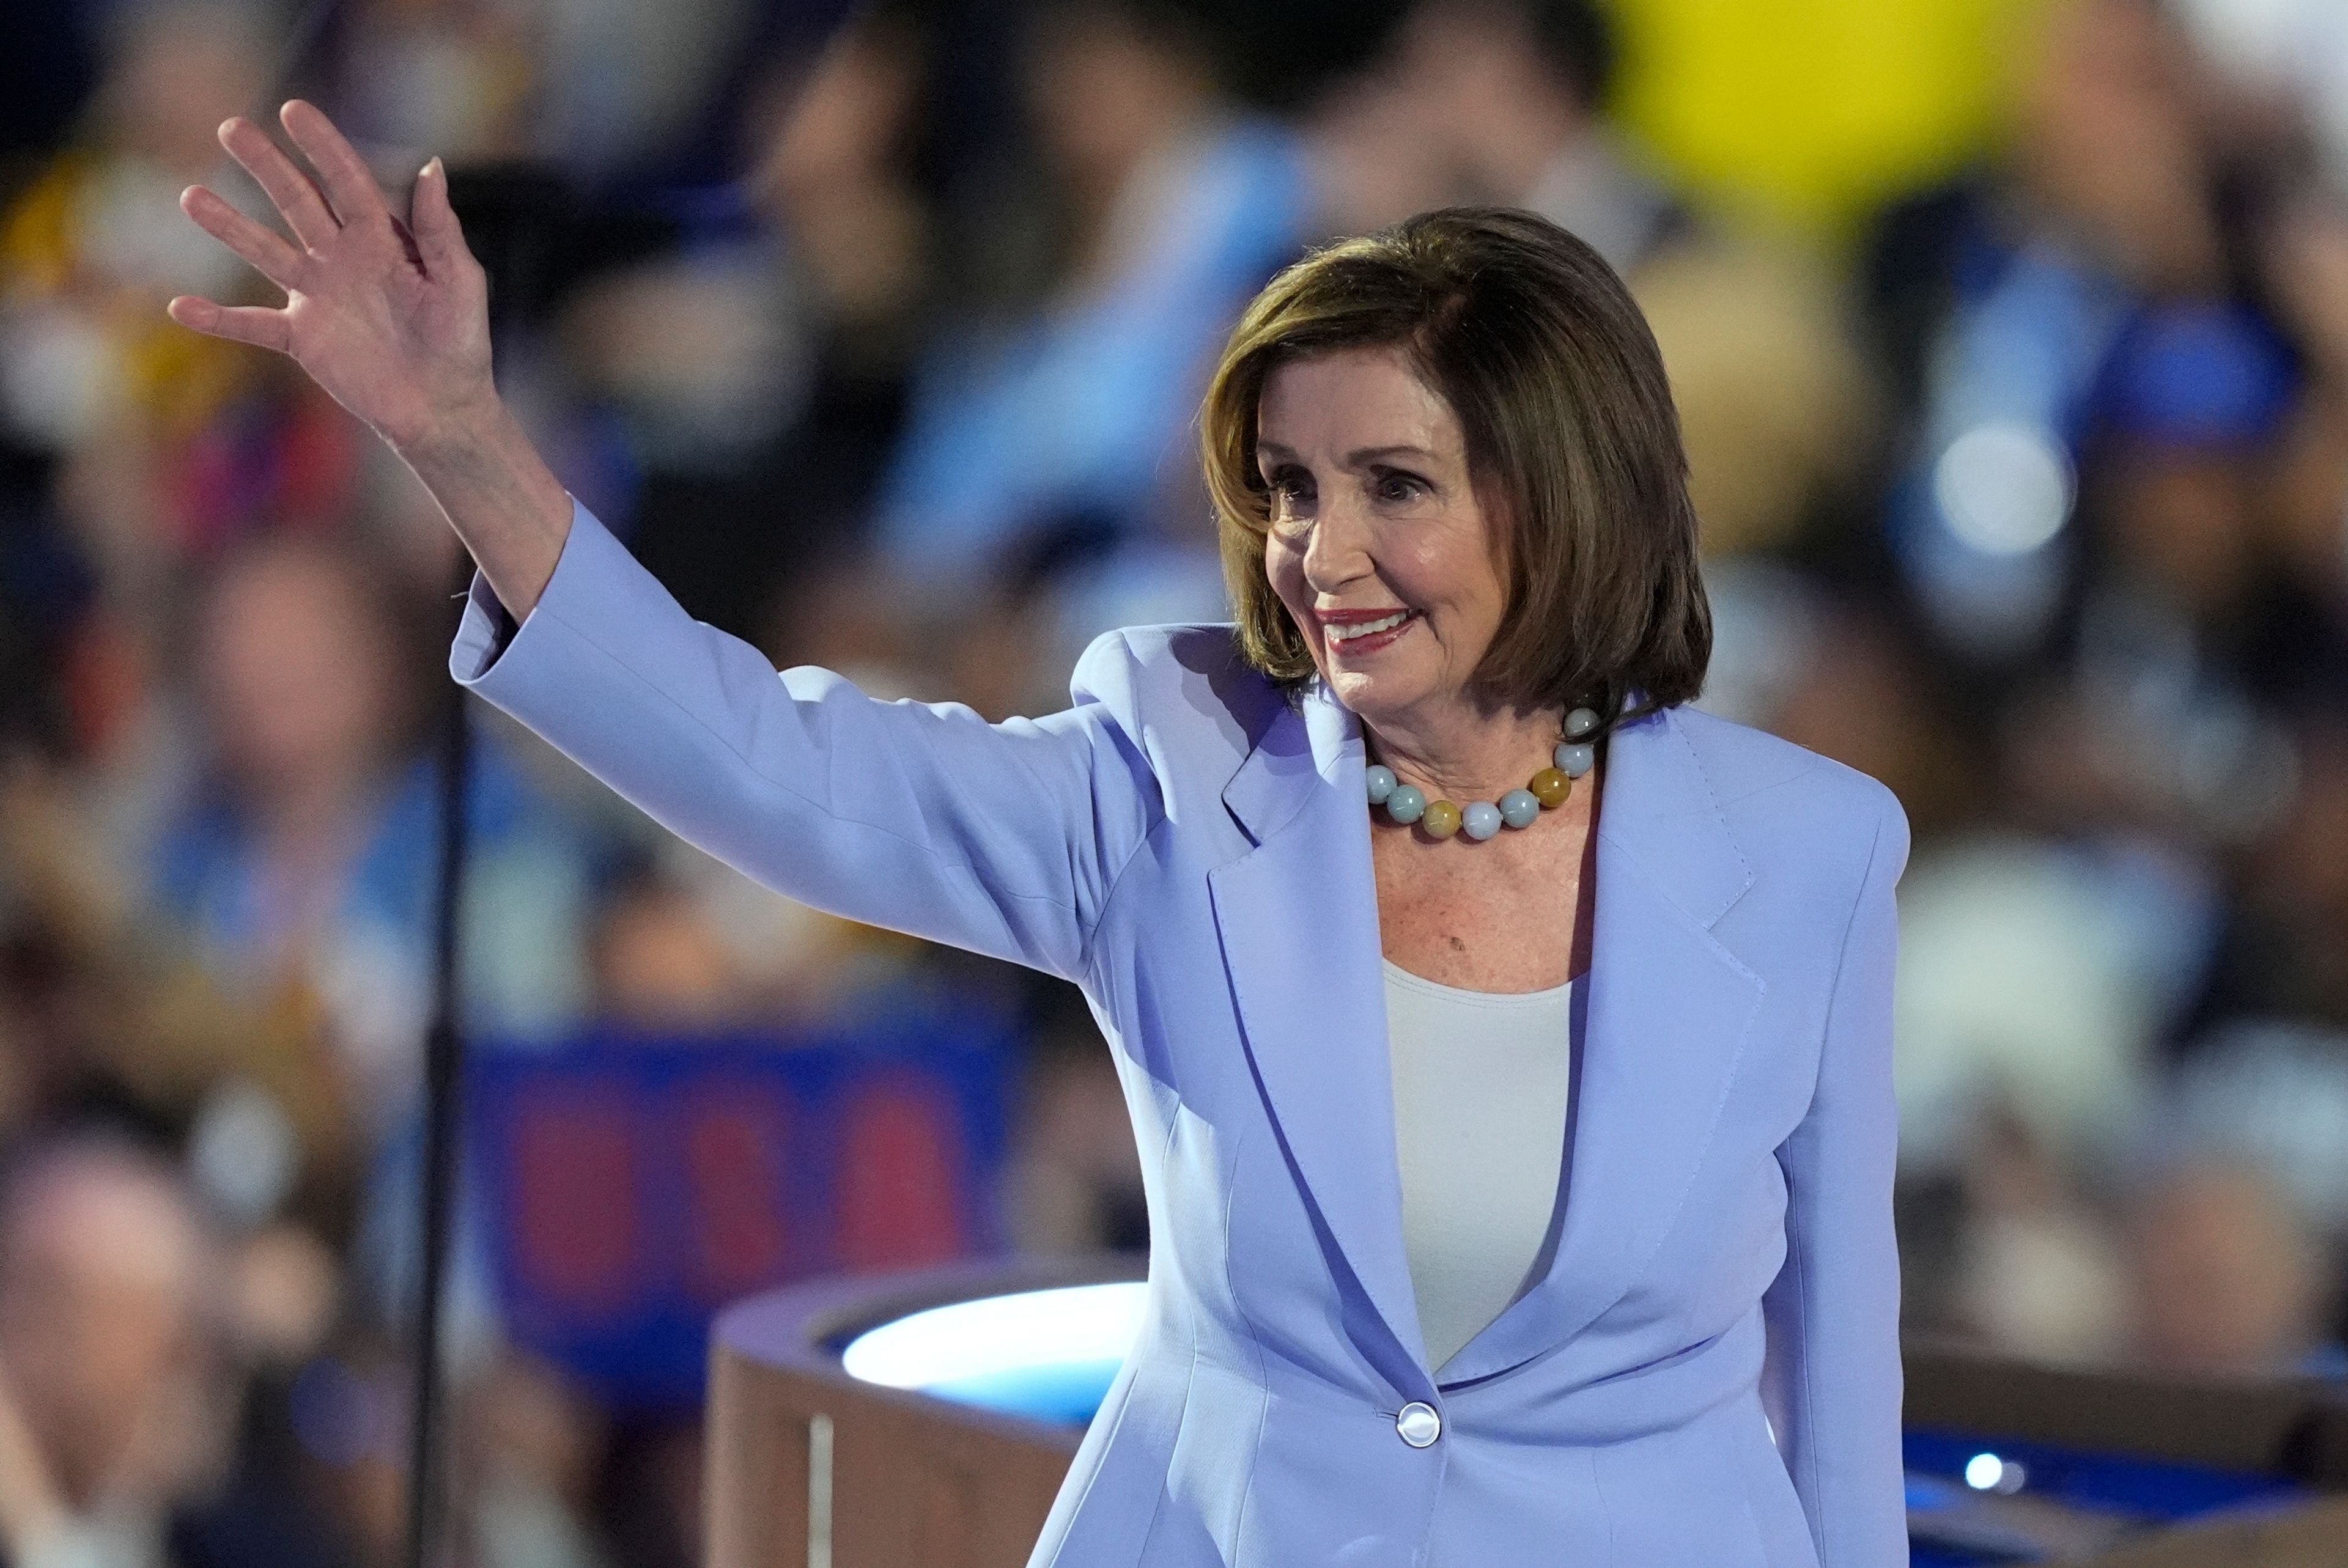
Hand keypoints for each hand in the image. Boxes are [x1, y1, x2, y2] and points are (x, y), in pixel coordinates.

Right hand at [168, 100, 493, 455]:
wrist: (443, 408)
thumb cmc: (460, 344)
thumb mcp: (459, 282)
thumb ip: (440, 230)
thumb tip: (432, 166)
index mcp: (382, 240)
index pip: (348, 182)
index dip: (323, 147)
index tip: (294, 110)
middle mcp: (342, 259)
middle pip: (297, 202)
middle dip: (266, 166)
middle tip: (231, 128)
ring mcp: (316, 296)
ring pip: (264, 251)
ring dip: (229, 226)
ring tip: (191, 197)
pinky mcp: (301, 338)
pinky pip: (252, 325)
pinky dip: (217, 319)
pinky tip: (180, 306)